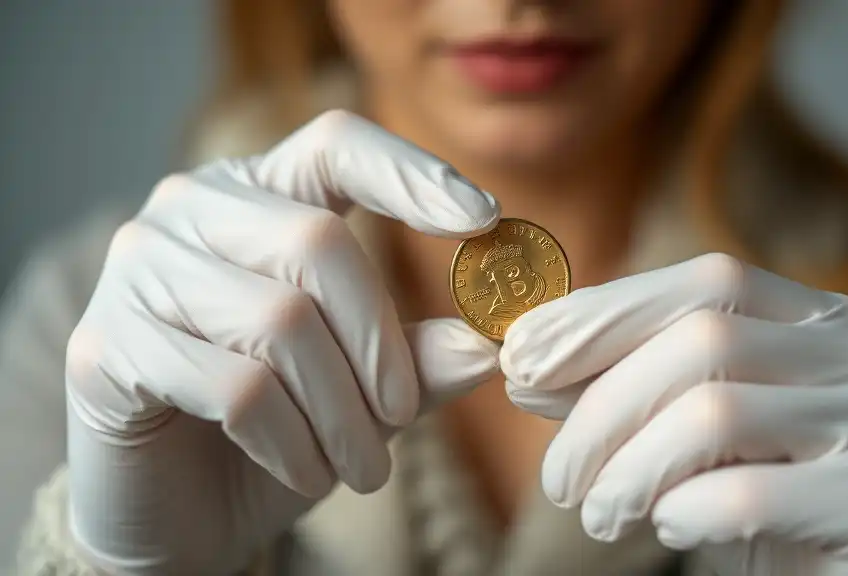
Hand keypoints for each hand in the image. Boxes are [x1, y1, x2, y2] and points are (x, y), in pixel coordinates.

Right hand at [65, 111, 500, 573]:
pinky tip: (307, 473)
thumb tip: (482, 344)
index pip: (334, 145)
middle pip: (318, 242)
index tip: (483, 220)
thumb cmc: (276, 429)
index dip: (410, 173)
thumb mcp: (362, 391)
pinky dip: (292, 443)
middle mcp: (189, 211)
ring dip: (342, 413)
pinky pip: (237, 388)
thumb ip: (416, 358)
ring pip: (281, 322)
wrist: (174, 509)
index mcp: (258, 195)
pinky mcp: (106, 348)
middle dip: (380, 346)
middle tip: (403, 417)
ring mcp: (139, 271)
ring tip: (363, 466)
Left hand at [502, 253, 847, 575]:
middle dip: (602, 409)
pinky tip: (673, 529)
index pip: (707, 281)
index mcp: (822, 318)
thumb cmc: (768, 501)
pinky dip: (682, 513)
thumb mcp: (692, 429)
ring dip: (628, 470)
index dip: (605, 313)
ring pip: (714, 414)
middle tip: (557, 478)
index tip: (522, 356)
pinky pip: (747, 495)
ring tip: (599, 515)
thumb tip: (527, 360)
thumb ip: (625, 385)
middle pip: (702, 343)